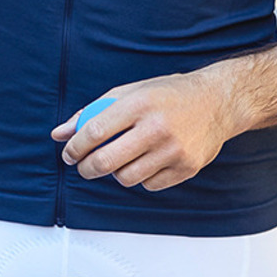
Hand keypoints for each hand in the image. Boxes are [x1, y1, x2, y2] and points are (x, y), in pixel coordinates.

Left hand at [51, 72, 241, 192]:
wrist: (218, 102)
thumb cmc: (170, 94)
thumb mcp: (131, 92)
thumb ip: (92, 112)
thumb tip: (59, 134)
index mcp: (140, 103)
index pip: (94, 132)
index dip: (74, 147)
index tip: (69, 153)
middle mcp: (157, 127)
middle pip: (105, 162)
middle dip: (86, 168)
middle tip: (84, 165)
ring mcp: (174, 150)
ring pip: (126, 178)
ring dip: (115, 173)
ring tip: (121, 159)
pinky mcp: (186, 168)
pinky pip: (149, 185)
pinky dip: (142, 177)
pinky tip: (148, 161)